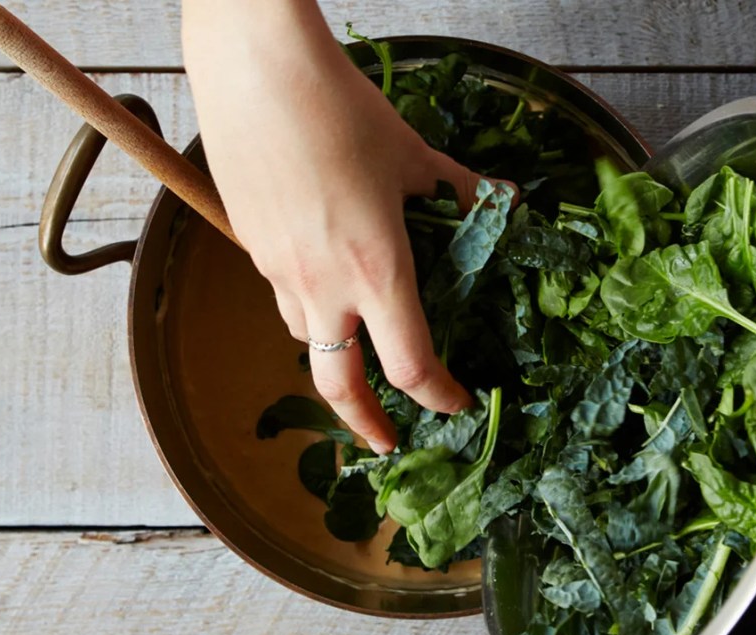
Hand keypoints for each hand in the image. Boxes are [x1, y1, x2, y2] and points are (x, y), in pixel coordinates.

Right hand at [182, 0, 493, 452]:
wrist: (258, 72)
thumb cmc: (342, 111)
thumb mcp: (415, 157)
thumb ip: (462, 193)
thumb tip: (506, 200)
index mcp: (377, 270)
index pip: (411, 365)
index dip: (439, 394)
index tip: (456, 402)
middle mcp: (323, 285)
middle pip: (338, 386)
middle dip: (365, 425)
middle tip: (387, 441)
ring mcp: (278, 270)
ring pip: (305, 337)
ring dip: (334, 355)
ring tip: (356, 345)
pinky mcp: (250, 246)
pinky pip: (282, 292)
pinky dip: (306, 301)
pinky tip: (320, 269)